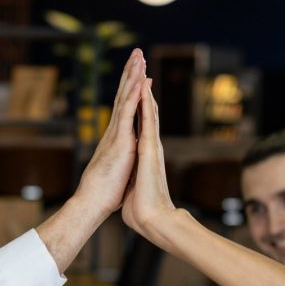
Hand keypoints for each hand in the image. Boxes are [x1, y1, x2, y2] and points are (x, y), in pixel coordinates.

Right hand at [75, 48, 146, 215]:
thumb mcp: (118, 171)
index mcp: (118, 138)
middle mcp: (116, 131)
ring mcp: (117, 134)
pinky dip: (133, 96)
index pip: (127, 108)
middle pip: (125, 96)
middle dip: (132, 73)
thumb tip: (124, 158)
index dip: (134, 89)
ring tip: (139, 57)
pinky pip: (126, 114)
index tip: (141, 73)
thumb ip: (122, 160)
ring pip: (125, 99)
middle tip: (138, 53)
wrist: (93, 203)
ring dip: (132, 77)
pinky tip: (139, 81)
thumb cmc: (105, 193)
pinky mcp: (119, 141)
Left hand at [122, 77, 176, 237]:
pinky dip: (145, 104)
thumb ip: (134, 180)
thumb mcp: (134, 188)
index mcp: (145, 154)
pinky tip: (143, 87)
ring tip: (143, 68)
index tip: (136, 87)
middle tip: (142, 66)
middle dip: (143, 88)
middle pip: (146, 111)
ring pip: (148, 111)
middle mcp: (150, 146)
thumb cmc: (143, 209)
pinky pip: (148, 121)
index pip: (141, 124)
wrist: (153, 219)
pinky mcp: (150, 150)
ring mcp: (151, 146)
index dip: (138, 104)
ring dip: (144, 88)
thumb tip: (132, 184)